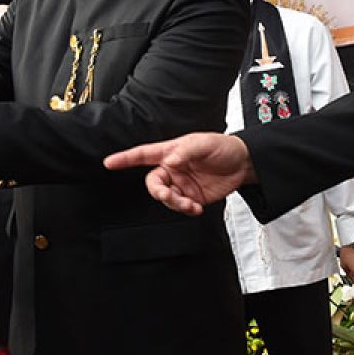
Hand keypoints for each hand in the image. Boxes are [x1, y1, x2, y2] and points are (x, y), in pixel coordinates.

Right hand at [104, 133, 255, 215]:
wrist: (244, 164)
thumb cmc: (222, 148)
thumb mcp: (203, 144)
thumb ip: (185, 152)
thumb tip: (170, 162)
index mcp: (171, 152)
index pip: (143, 155)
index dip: (125, 159)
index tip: (109, 163)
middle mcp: (173, 169)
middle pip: (153, 183)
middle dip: (158, 192)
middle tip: (168, 196)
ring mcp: (182, 185)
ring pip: (166, 198)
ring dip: (175, 204)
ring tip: (190, 204)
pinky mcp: (192, 198)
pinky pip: (181, 207)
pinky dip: (186, 210)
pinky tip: (196, 208)